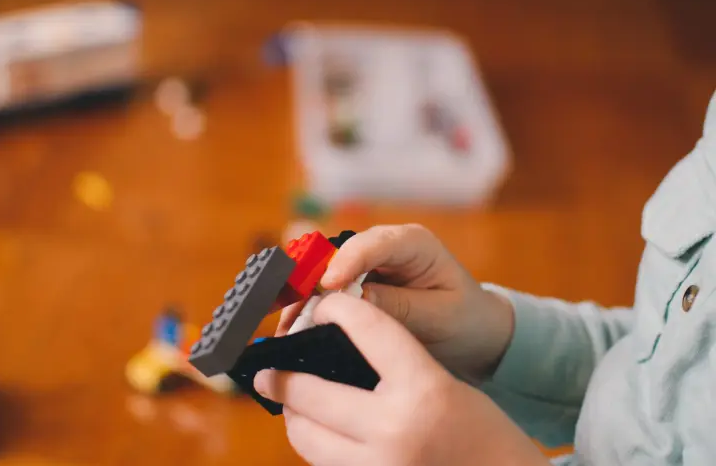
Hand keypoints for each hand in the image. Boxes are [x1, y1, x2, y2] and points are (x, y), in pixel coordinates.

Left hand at [257, 293, 548, 465]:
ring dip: (293, 415)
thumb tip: (335, 350)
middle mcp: (395, 431)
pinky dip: (315, 446)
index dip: (337, 309)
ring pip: (306, 437)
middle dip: (281, 376)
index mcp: (424, 391)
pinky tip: (319, 432)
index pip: (368, 329)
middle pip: (311, 391)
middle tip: (266, 370)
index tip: (321, 306)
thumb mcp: (446, 386)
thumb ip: (395, 367)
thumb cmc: (484, 434)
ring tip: (291, 402)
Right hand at [276, 224, 513, 382]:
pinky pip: (324, 291)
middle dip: (312, 282)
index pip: (374, 243)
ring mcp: (366, 264)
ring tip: (286, 328)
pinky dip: (308, 310)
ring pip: (323, 272)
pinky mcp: (355, 284)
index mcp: (413, 243)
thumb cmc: (463, 318)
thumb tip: (355, 300)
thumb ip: (400, 306)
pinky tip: (293, 331)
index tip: (328, 286)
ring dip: (303, 299)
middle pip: (338, 254)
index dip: (347, 262)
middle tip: (292, 313)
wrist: (472, 330)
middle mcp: (384, 246)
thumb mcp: (440, 316)